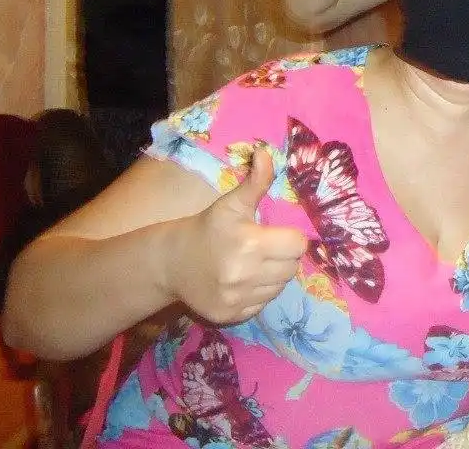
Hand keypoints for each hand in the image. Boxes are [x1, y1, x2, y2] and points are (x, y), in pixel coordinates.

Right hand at [169, 147, 306, 323]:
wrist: (170, 263)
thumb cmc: (207, 228)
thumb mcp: (231, 203)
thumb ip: (255, 181)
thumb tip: (265, 151)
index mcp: (249, 243)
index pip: (298, 245)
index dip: (291, 237)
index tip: (276, 233)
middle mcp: (245, 275)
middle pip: (292, 267)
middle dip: (284, 256)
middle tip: (265, 248)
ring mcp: (237, 299)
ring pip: (280, 287)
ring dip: (273, 275)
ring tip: (253, 264)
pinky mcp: (231, 316)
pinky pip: (263, 305)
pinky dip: (259, 293)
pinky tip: (243, 281)